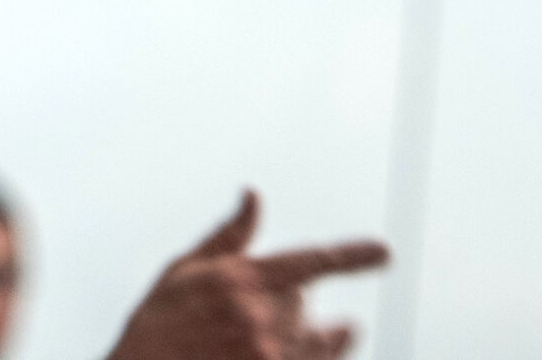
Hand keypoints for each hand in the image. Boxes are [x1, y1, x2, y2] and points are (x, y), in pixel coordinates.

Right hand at [106, 192, 387, 359]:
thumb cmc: (158, 323)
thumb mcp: (184, 270)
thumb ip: (230, 235)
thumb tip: (254, 197)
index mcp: (240, 279)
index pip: (311, 261)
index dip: (352, 256)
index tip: (382, 252)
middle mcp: (261, 317)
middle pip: (307, 305)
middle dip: (291, 304)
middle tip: (255, 311)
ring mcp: (269, 355)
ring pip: (319, 341)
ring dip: (314, 336)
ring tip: (289, 335)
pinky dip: (315, 356)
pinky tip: (303, 349)